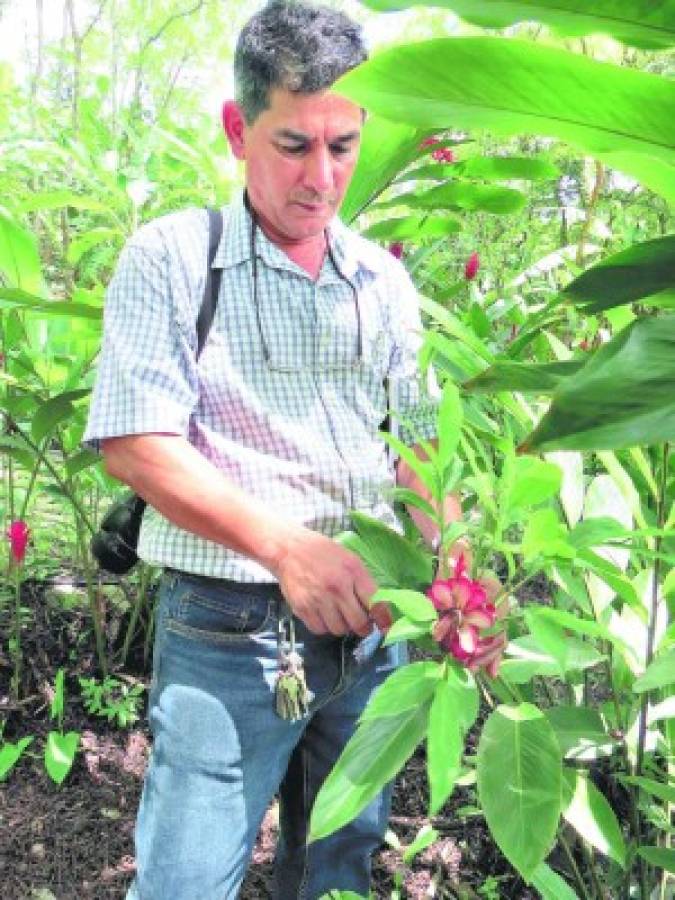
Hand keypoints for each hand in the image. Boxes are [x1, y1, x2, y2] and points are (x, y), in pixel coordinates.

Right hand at [270, 526, 391, 636]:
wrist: (289, 549)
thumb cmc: (323, 553)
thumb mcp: (350, 560)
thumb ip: (364, 583)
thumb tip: (378, 608)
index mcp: (352, 572)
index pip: (374, 603)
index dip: (383, 619)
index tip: (385, 627)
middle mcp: (337, 588)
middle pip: (358, 623)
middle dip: (363, 627)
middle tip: (362, 623)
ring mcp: (318, 600)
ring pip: (339, 630)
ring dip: (343, 626)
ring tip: (340, 615)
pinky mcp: (302, 608)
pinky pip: (319, 630)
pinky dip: (324, 626)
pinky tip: (324, 615)